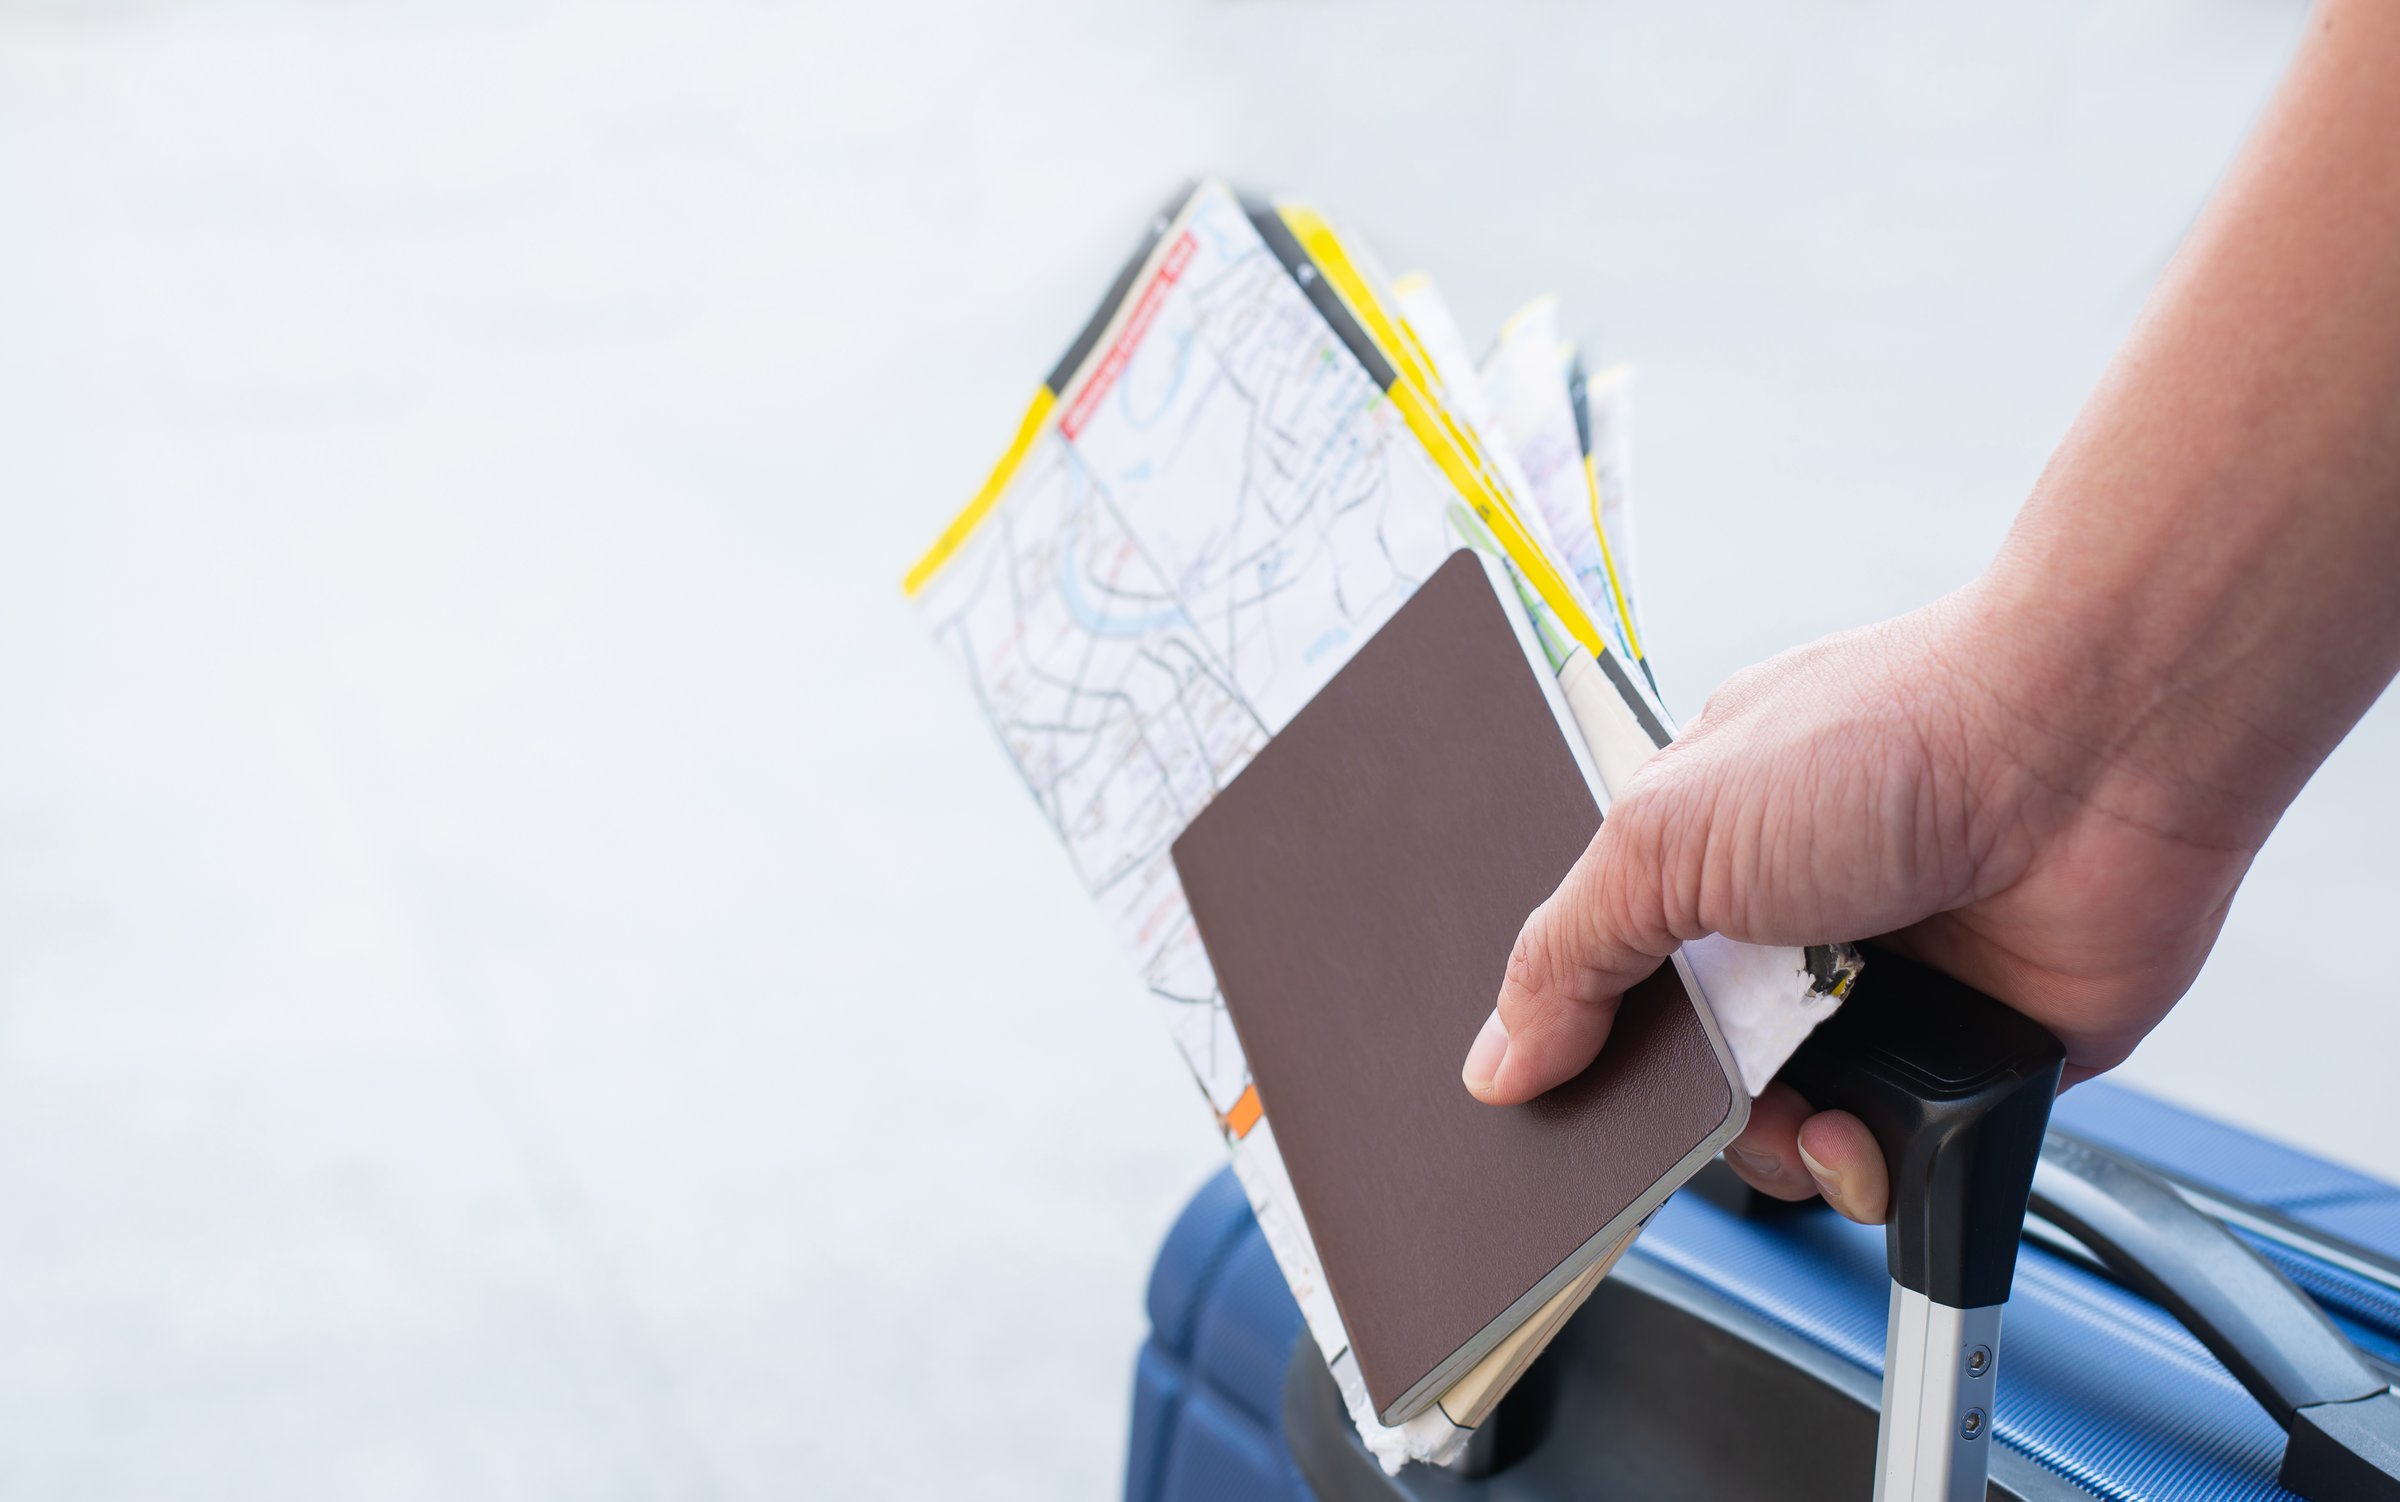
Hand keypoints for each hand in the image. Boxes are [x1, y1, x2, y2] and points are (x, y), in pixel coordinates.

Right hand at [1459, 581, 2263, 1222]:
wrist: (2093, 747)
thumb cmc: (1890, 737)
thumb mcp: (1665, 835)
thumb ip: (1569, 956)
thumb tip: (1499, 1062)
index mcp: (1707, 854)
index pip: (1618, 985)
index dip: (1598, 1050)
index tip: (1583, 1099)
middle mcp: (1796, 925)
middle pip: (1702, 1078)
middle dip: (1695, 1115)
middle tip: (1713, 1095)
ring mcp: (1893, 995)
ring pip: (1799, 1132)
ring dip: (1792, 1149)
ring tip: (1822, 1112)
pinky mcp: (1981, 1056)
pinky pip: (1910, 1155)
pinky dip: (1887, 1163)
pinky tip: (1885, 1130)